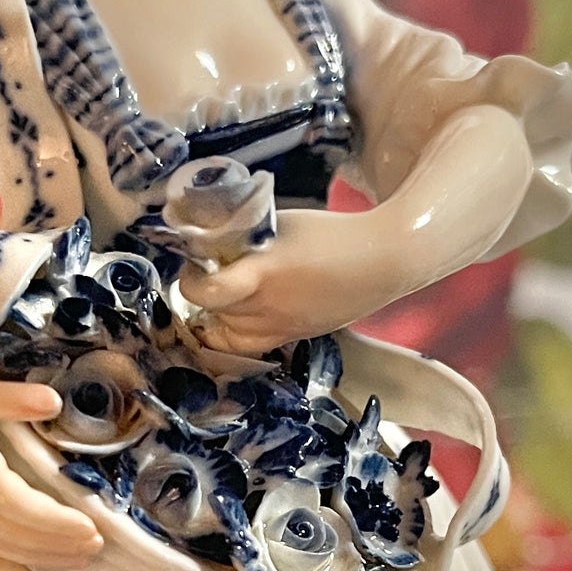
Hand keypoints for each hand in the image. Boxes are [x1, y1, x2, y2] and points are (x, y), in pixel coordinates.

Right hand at [0, 377, 101, 570]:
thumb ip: (12, 400)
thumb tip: (56, 402)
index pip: (28, 510)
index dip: (62, 523)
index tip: (93, 527)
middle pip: (21, 536)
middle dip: (62, 545)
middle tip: (98, 546)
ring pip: (4, 549)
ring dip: (44, 558)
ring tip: (80, 559)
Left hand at [178, 208, 399, 355]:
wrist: (380, 261)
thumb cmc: (332, 234)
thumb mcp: (281, 225)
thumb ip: (246, 237)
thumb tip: (213, 239)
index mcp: (263, 273)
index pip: (208, 292)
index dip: (190, 282)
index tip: (194, 265)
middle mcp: (267, 307)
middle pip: (214, 313)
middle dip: (203, 294)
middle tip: (206, 273)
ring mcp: (281, 328)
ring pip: (227, 334)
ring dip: (218, 315)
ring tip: (222, 294)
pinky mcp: (294, 337)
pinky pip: (249, 345)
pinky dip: (235, 332)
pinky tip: (237, 314)